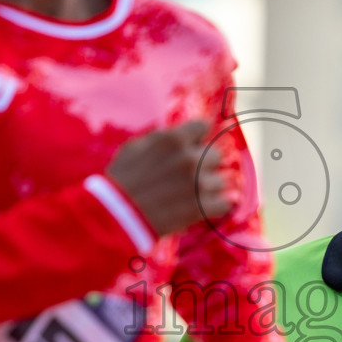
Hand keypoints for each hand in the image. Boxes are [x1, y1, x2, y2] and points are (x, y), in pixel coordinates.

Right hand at [105, 121, 230, 235]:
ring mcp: (198, 183)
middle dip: (205, 164)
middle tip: (188, 177)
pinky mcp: (201, 208)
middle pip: (216, 155)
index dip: (197, 138)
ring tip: (189, 195)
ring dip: (209, 188)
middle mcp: (190, 158)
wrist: (116, 214)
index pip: (204, 126)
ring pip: (221, 180)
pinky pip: (225, 203)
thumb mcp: (136, 146)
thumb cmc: (122, 179)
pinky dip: (216, 207)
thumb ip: (163, 137)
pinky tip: (202, 207)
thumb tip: (184, 133)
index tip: (192, 147)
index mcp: (174, 139)